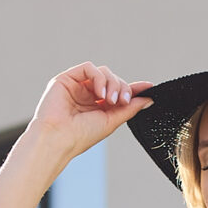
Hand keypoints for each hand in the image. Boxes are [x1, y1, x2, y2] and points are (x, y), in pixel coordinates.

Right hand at [0, 62, 150, 207]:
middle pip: (113, 80)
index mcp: (97, 106)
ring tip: (111, 100)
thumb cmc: (80, 136)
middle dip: (122, 88)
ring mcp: (77, 85)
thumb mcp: (111, 121)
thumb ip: (129, 108)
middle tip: (122, 101)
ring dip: (112, 83)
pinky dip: (99, 77)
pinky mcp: (67, 78)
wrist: (58, 139)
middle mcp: (87, 94)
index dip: (133, 88)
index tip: (149, 87)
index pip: (117, 91)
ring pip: (103, 72)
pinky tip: (100, 93)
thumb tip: (149, 99)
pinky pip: (89, 68)